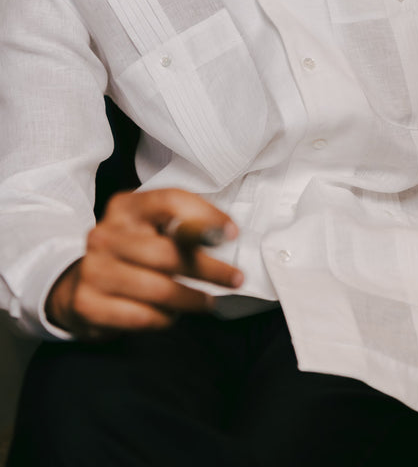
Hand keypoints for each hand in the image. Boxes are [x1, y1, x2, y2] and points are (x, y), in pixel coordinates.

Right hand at [45, 188, 243, 337]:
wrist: (81, 284)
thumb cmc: (131, 253)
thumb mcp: (152, 230)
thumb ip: (184, 227)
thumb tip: (224, 233)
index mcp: (126, 207)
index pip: (171, 201)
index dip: (205, 216)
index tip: (232, 233)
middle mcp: (105, 233)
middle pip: (168, 252)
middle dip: (209, 269)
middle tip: (235, 279)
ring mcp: (93, 268)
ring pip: (159, 289)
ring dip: (191, 299)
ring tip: (207, 302)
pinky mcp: (87, 302)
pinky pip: (142, 316)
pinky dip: (164, 318)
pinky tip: (171, 315)